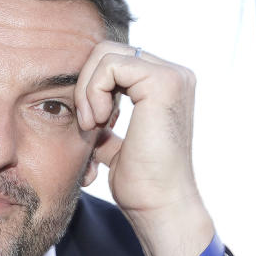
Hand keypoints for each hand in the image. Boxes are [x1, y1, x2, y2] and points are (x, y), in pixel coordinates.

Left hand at [74, 42, 216, 255]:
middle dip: (86, 85)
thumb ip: (104, 123)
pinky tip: (98, 122)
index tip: (91, 124)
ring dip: (87, 90)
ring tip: (92, 125)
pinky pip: (109, 65)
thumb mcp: (114, 145)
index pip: (112, 60)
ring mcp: (172, 75)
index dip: (91, 88)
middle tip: (87, 123)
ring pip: (104, 53)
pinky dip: (93, 92)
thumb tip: (82, 113)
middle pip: (106, 50)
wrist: (158, 206)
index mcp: (164, 85)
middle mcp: (174, 74)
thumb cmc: (139, 183)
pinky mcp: (163, 83)